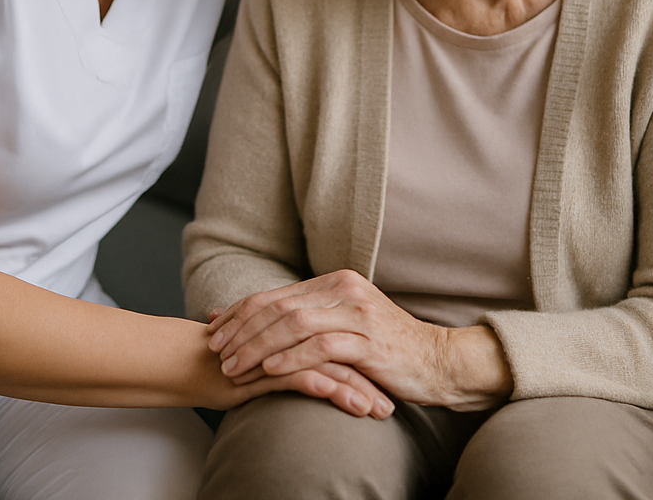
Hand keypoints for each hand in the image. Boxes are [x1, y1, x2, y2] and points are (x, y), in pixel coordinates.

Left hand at [207, 270, 511, 410]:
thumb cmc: (386, 349)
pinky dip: (291, 358)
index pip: (275, 294)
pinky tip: (270, 370)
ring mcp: (358, 313)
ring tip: (235, 365)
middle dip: (242, 329)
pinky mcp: (368, 340)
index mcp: (336, 282)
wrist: (438, 361)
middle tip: (216, 351)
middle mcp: (345, 289)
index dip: (240, 312)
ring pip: (294, 324)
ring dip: (258, 346)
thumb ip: (307, 320)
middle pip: (278, 306)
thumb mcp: (344, 326)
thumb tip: (255, 322)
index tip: (214, 330)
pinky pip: (321, 346)